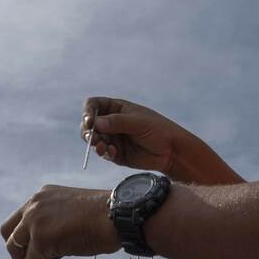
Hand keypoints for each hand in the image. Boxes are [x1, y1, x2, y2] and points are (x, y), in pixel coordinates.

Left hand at [0, 184, 119, 258]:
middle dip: (16, 252)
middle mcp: (34, 204)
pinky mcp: (41, 239)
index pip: (19, 218)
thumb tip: (48, 253)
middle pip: (8, 232)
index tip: (28, 252)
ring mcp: (35, 221)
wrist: (119, 215)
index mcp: (42, 196)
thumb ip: (55, 227)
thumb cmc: (105, 216)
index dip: (21, 237)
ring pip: (15, 248)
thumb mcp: (72, 215)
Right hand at [81, 97, 196, 175]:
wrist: (171, 151)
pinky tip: (113, 153)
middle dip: (88, 131)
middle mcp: (111, 122)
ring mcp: (112, 138)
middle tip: (92, 138)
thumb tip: (95, 123)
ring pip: (93, 139)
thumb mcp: (138, 122)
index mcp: (116, 108)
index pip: (93, 105)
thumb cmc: (158, 130)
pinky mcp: (115, 153)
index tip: (89, 120)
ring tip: (101, 147)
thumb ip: (117, 122)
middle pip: (89, 124)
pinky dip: (104, 152)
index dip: (88, 112)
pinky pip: (103, 152)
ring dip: (94, 143)